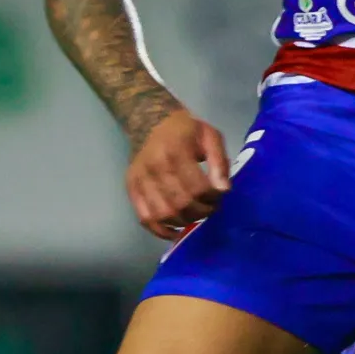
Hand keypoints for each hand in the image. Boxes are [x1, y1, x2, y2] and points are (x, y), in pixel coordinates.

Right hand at [127, 109, 233, 241]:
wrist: (150, 122)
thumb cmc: (185, 130)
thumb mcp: (210, 136)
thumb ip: (219, 162)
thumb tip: (223, 190)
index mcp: (176, 152)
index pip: (198, 188)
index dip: (213, 198)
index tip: (219, 195)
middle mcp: (155, 167)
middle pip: (181, 204)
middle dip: (202, 212)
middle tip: (210, 207)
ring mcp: (140, 180)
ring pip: (164, 214)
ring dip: (184, 221)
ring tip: (195, 215)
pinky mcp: (131, 189)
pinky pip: (145, 218)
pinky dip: (161, 231)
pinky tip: (176, 231)